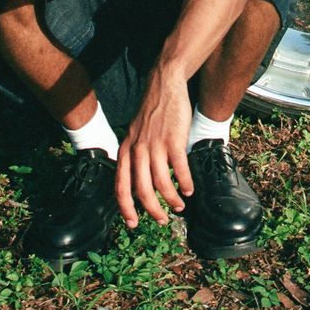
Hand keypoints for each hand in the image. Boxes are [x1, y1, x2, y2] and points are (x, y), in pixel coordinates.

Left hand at [115, 68, 192, 228]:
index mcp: (126, 150)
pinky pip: (179, 169)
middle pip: (143, 191)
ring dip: (171, 199)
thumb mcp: (135, 134)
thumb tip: (141, 183)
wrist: (164, 85)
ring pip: (162, 183)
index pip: (121, 187)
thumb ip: (135, 157)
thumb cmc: (152, 113)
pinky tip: (189, 189)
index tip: (133, 224)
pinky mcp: (173, 140)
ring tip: (179, 206)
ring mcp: (155, 145)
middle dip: (153, 210)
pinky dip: (184, 183)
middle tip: (161, 220)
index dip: (126, 209)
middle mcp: (138, 150)